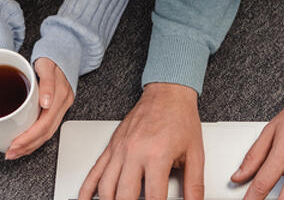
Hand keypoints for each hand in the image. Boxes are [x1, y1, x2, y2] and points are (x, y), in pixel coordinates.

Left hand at [4, 57, 73, 158]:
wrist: (62, 52)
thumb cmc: (51, 58)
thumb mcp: (46, 66)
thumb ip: (47, 84)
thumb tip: (46, 103)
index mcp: (60, 96)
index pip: (45, 125)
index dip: (29, 138)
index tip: (14, 144)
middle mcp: (63, 104)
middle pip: (46, 133)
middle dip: (28, 146)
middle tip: (11, 153)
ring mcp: (62, 107)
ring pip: (47, 133)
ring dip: (31, 145)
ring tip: (15, 152)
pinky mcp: (57, 108)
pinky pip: (48, 128)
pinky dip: (35, 138)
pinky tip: (25, 142)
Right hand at [79, 83, 204, 199]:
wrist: (167, 93)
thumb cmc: (180, 118)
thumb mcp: (195, 153)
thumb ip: (195, 184)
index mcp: (157, 155)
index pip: (154, 198)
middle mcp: (135, 152)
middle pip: (125, 196)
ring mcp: (120, 150)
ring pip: (106, 188)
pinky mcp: (112, 147)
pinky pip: (94, 172)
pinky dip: (87, 190)